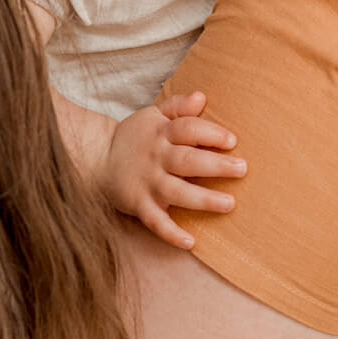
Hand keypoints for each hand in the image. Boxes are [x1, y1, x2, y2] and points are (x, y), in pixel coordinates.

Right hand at [105, 90, 245, 247]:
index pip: (187, 129)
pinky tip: (191, 242)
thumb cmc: (134, 138)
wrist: (95, 160)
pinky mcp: (139, 205)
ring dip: (203, 199)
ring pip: (177, 192)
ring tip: (229, 204)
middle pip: (188, 160)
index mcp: (161, 134)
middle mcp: (156, 158)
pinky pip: (155, 221)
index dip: (210, 133)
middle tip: (242, 169)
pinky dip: (171, 233)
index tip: (232, 141)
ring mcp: (147, 183)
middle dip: (215, 165)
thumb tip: (201, 97)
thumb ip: (177, 107)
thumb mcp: (152, 116)